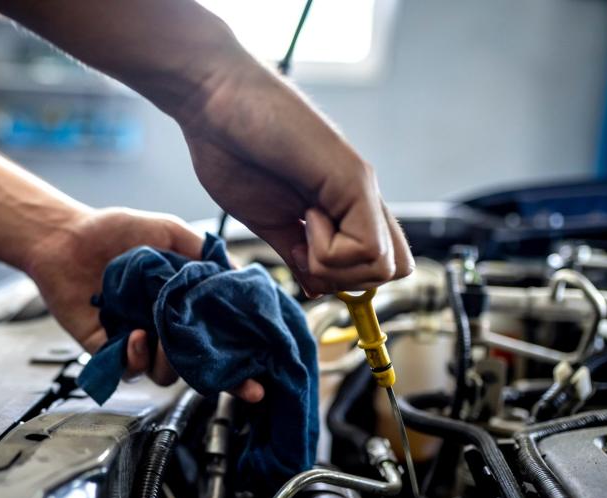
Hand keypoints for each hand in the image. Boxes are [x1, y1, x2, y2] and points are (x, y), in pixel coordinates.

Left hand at [25, 207, 263, 401]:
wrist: (66, 236)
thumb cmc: (114, 231)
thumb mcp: (169, 232)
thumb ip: (203, 253)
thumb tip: (239, 274)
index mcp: (184, 305)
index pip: (218, 340)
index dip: (239, 363)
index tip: (256, 380)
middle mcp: (164, 327)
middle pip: (197, 366)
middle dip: (211, 373)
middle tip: (210, 357)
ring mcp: (136, 341)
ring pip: (165, 374)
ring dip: (169, 361)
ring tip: (160, 335)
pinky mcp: (107, 350)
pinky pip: (128, 370)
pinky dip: (135, 357)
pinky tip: (133, 333)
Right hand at [182, 65, 413, 295]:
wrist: (215, 101)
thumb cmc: (231, 148)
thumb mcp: (266, 220)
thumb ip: (295, 253)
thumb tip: (315, 288)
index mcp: (340, 207)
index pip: (378, 262)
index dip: (344, 279)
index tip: (302, 260)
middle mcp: (359, 197)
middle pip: (391, 271)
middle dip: (344, 278)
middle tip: (304, 246)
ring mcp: (360, 187)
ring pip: (383, 267)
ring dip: (334, 264)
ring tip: (302, 223)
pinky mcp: (354, 179)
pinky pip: (367, 249)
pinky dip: (329, 250)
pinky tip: (305, 215)